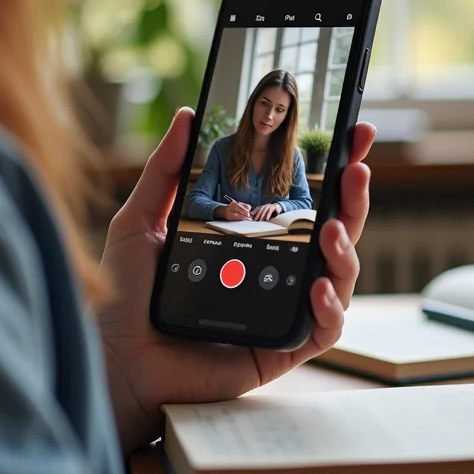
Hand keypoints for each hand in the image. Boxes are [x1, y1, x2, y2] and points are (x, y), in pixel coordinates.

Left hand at [96, 108, 374, 454]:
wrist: (116, 357)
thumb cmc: (128, 292)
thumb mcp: (143, 219)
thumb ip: (166, 169)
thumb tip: (187, 117)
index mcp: (251, 238)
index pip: (302, 199)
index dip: (333, 170)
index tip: (353, 135)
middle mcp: (275, 269)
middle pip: (332, 230)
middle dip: (353, 199)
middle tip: (356, 169)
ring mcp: (282, 307)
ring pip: (339, 276)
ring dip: (346, 249)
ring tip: (330, 228)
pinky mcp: (281, 346)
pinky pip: (324, 329)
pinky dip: (330, 307)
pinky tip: (317, 286)